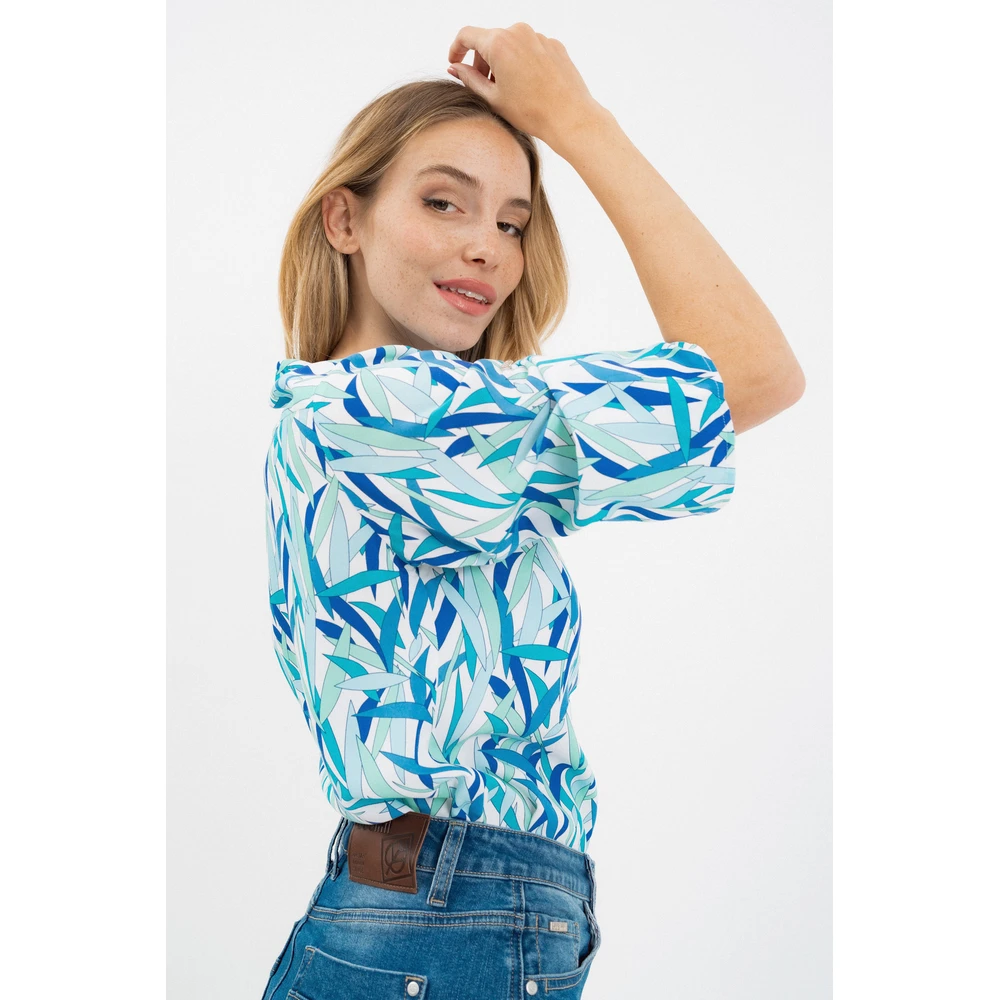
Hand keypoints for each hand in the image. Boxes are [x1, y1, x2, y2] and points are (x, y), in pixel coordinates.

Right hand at [446, 23, 606, 149]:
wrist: (569, 117)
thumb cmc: (531, 112)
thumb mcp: (492, 98)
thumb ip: (469, 79)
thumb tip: (455, 68)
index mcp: (499, 42)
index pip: (467, 35)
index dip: (456, 49)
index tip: (455, 62)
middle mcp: (518, 32)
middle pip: (489, 40)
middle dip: (482, 61)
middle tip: (484, 86)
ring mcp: (538, 36)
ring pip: (510, 44)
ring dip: (502, 62)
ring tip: (508, 89)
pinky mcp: (553, 44)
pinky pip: (530, 48)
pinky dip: (522, 62)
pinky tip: (527, 86)